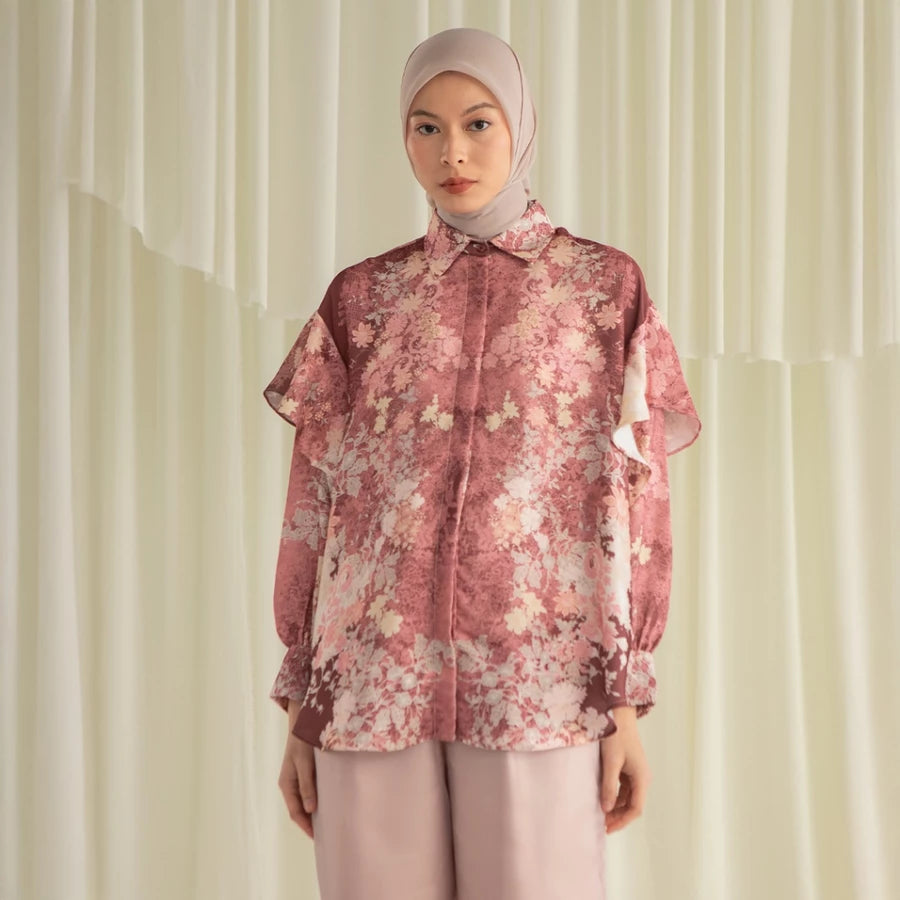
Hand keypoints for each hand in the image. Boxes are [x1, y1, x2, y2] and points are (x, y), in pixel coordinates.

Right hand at [277, 700, 317, 838]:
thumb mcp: (304, 763)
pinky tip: (326, 802)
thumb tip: (310, 810)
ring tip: (327, 822)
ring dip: (313, 813)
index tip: (318, 837)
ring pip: (303, 802)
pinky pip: (308, 792)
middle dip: (309, 823)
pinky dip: (315, 800)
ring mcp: (296, 778)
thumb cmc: (302, 741)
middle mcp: (289, 784)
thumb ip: (306, 785)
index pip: (295, 812)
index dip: (306, 826)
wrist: (303, 721)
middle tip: (326, 833)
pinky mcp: (304, 772)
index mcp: (286, 784)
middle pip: (299, 809)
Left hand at [599, 706, 651, 833]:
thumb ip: (609, 786)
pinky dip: (615, 796)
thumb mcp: (611, 762)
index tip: (608, 828)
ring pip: (628, 798)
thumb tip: (606, 809)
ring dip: (616, 807)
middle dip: (618, 816)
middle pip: (632, 805)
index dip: (622, 821)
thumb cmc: (616, 735)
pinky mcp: (629, 768)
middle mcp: (642, 778)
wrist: (618, 715)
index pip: (635, 808)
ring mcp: (636, 773)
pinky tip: (604, 799)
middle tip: (602, 824)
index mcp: (642, 778)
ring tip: (601, 814)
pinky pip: (624, 789)